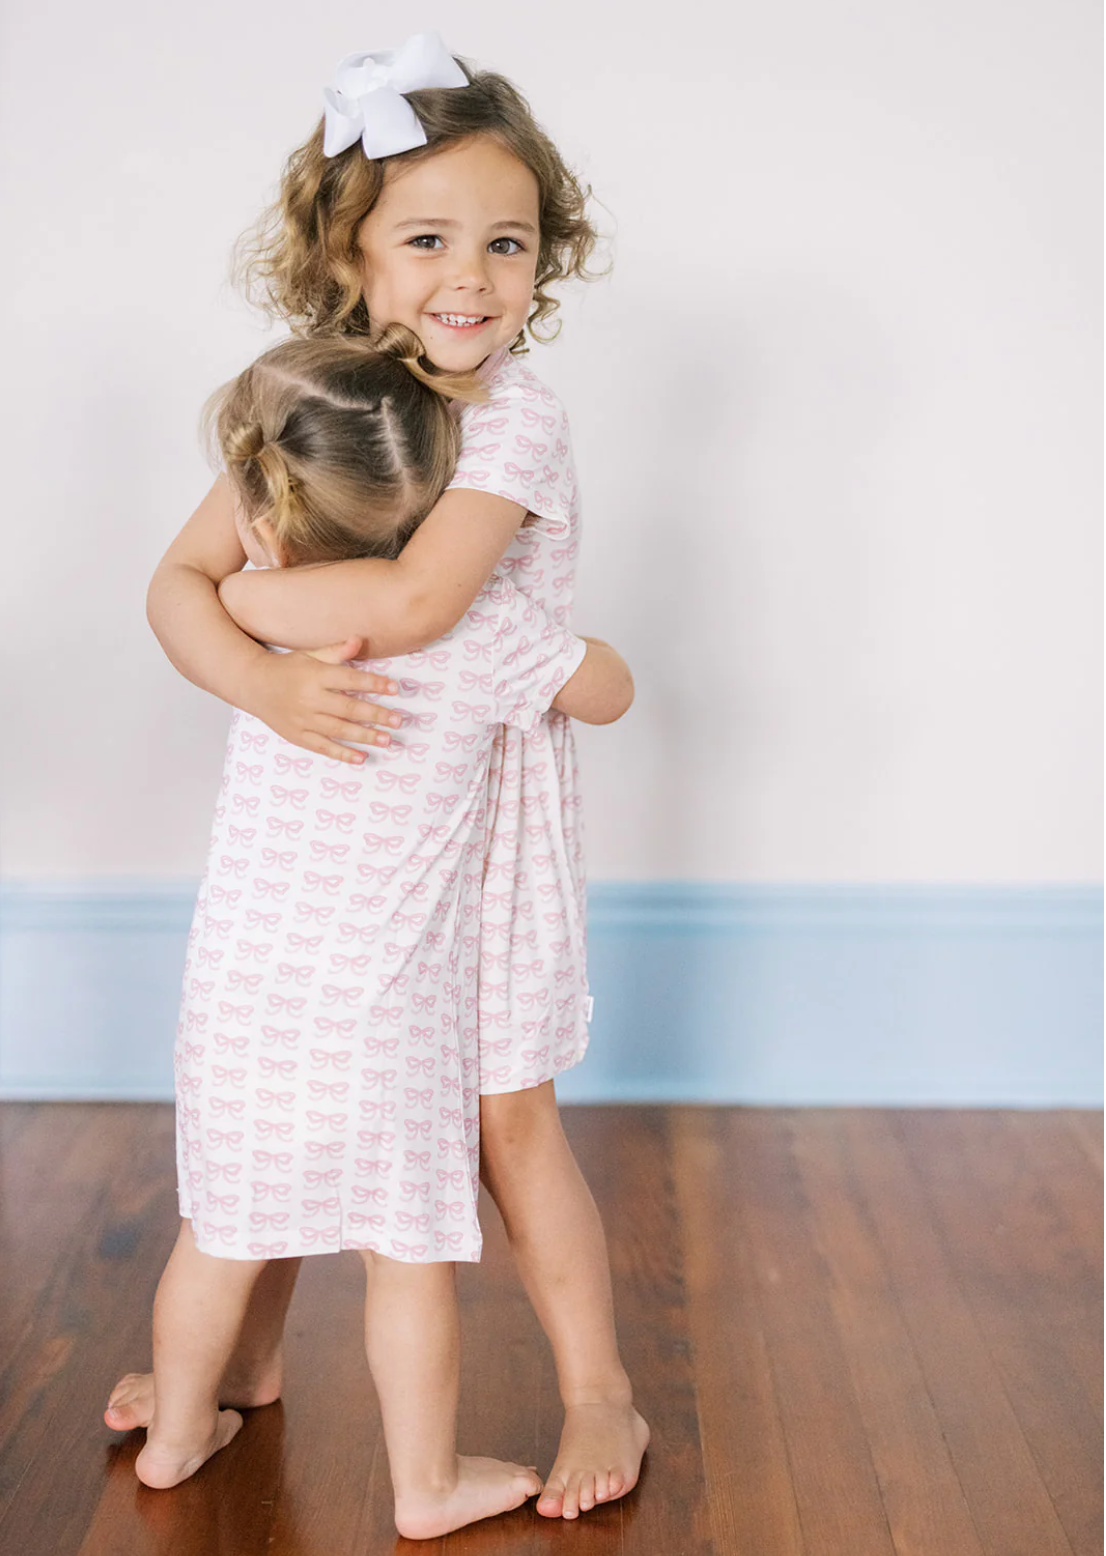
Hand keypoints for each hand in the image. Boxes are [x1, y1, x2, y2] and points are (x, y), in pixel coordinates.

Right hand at [246, 638, 401, 765]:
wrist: (253, 685)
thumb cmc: (287, 668)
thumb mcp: (310, 655)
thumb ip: (336, 651)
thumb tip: (359, 640)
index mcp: (315, 675)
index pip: (349, 679)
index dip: (373, 683)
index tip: (394, 688)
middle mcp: (309, 699)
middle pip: (348, 708)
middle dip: (375, 715)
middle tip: (398, 720)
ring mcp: (302, 720)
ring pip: (338, 730)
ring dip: (365, 736)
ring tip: (387, 740)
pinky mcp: (297, 736)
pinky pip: (322, 747)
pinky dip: (342, 754)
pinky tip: (361, 757)